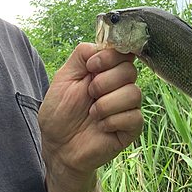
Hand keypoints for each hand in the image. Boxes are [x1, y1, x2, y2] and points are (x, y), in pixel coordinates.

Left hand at [38, 42, 142, 176]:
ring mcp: (127, 106)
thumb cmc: (59, 112)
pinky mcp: (131, 127)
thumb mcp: (64, 77)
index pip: (123, 52)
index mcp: (106, 70)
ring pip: (134, 93)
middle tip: (89, 94)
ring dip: (107, 104)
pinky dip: (113, 121)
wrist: (57, 147)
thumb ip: (82, 55)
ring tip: (92, 113)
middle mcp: (120, 85)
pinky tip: (101, 127)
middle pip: (130, 70)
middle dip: (104, 82)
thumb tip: (102, 45)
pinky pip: (134, 117)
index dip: (110, 57)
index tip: (92, 66)